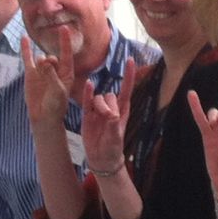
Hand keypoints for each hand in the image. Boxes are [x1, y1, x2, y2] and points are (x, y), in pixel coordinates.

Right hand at [21, 28, 77, 128]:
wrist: (43, 116)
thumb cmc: (55, 106)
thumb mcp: (57, 91)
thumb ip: (51, 74)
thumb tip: (43, 59)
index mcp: (67, 74)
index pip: (67, 54)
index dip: (65, 42)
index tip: (64, 28)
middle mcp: (55, 70)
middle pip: (53, 57)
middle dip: (51, 60)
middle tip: (49, 66)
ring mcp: (42, 71)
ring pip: (41, 58)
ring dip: (41, 62)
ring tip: (42, 71)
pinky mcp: (31, 74)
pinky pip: (28, 58)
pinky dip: (26, 49)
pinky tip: (24, 38)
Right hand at [80, 55, 135, 172]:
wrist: (102, 158)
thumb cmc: (113, 148)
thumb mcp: (116, 138)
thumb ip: (114, 125)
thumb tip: (111, 113)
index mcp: (123, 111)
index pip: (126, 90)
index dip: (128, 76)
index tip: (130, 60)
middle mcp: (111, 108)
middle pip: (110, 95)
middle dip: (108, 104)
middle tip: (108, 118)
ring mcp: (98, 110)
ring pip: (98, 98)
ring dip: (98, 104)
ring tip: (100, 118)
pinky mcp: (88, 115)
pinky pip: (87, 101)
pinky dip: (87, 93)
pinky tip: (88, 85)